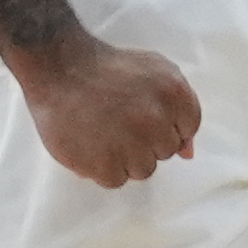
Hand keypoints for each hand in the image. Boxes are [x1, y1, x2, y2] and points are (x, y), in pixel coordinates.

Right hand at [16, 30, 201, 188]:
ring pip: (143, 170)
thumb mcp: (155, 70)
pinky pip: (116, 180)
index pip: (187, 129)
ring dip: (125, 158)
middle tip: (120, 120)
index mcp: (173, 93)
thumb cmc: (108, 69)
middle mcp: (155, 120)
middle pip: (165, 152)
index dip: (164, 124)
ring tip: (104, 132)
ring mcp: (130, 145)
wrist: (59, 67)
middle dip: (146, 140)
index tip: (143, 114)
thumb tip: (187, 153)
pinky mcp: (104, 164)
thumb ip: (180, 107)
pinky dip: (102, 168)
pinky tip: (91, 144)